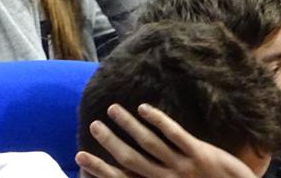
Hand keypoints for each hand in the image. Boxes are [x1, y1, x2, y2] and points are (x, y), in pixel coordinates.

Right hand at [75, 104, 257, 177]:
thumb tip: (135, 171)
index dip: (100, 169)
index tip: (80, 156)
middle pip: (130, 158)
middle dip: (109, 141)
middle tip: (93, 125)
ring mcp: (183, 166)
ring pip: (149, 142)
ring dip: (128, 124)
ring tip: (113, 109)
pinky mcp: (200, 154)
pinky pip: (174, 134)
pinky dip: (157, 120)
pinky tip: (144, 108)